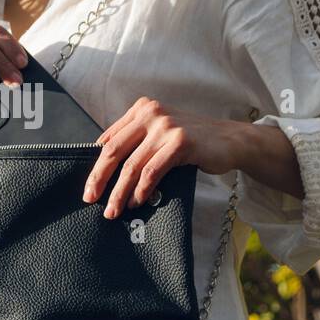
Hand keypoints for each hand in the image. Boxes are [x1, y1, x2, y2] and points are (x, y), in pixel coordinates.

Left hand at [82, 98, 242, 217]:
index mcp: (141, 109)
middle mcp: (151, 114)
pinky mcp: (181, 142)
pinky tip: (137, 202)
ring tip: (113, 210)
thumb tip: (104, 170)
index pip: (109, 140)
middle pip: (114, 151)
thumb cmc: (192, 141)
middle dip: (99, 179)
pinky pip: (152, 171)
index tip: (89, 188)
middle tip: (90, 200)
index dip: (96, 166)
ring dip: (119, 192)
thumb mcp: (161, 133)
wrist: (231, 140)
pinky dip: (141, 190)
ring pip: (132, 165)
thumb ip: (136, 142)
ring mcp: (166, 127)